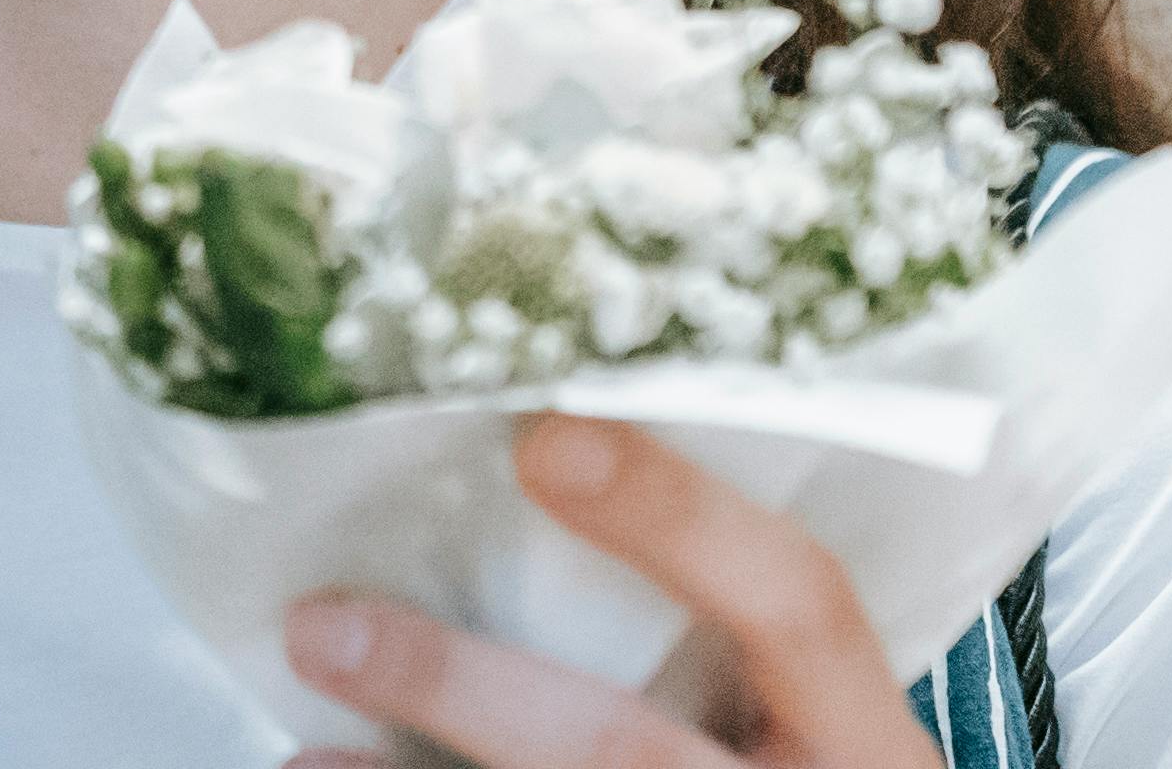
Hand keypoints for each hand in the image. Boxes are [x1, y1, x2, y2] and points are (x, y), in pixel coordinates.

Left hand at [278, 417, 947, 767]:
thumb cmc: (790, 768)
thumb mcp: (810, 715)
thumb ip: (721, 618)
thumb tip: (524, 454)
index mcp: (867, 739)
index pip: (799, 603)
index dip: (677, 517)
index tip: (542, 436)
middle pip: (629, 750)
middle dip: (467, 690)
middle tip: (323, 626)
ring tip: (305, 748)